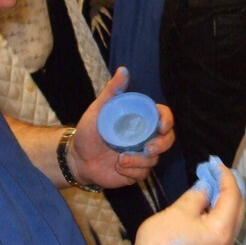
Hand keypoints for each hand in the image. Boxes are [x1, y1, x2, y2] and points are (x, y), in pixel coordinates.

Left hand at [69, 67, 174, 188]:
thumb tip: (123, 70)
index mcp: (140, 120)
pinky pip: (143, 173)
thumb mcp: (98, 110)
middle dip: (162, 145)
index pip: (163, 117)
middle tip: (148, 149)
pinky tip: (118, 167)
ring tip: (120, 159)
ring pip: (155, 159)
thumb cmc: (88, 132)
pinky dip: (132, 171)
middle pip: (167, 140)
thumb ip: (112, 91)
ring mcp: (142, 155)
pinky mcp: (136, 171)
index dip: (167, 120)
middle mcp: (145, 137)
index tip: (162, 125)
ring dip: (139, 161)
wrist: (77, 159)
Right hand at [108, 162, 244, 244]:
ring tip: (212, 184)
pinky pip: (222, 232)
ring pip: (231, 222)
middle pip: (237, 209)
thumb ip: (197, 196)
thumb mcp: (178, 211)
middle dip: (229, 188)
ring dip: (224, 202)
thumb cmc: (161, 243)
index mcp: (222, 230)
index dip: (225, 176)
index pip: (232, 196)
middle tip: (217, 171)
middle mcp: (228, 244)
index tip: (215, 163)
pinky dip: (218, 216)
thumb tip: (206, 187)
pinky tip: (207, 206)